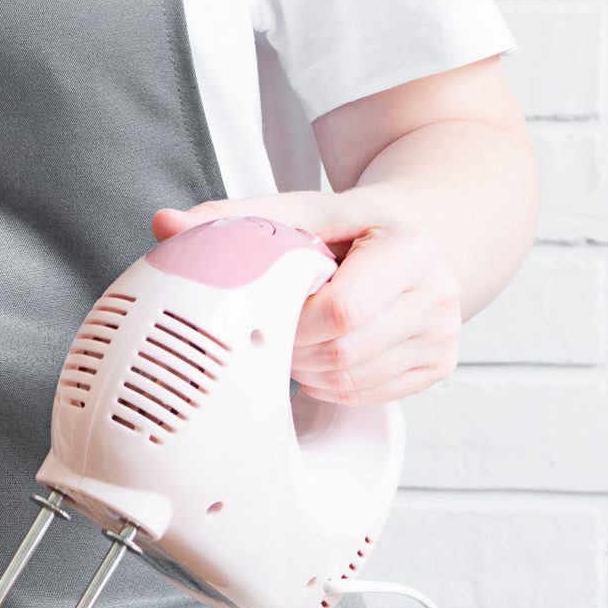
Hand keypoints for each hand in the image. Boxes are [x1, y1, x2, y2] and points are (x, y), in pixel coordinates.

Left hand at [152, 191, 463, 403]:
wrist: (414, 237)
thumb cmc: (351, 229)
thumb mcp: (303, 212)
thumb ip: (236, 217)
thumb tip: (164, 223)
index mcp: (409, 247)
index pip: (340, 312)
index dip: (291, 321)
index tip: (273, 305)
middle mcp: (438, 292)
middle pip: (342, 352)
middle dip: (295, 348)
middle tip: (279, 325)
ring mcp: (443, 333)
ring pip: (351, 379)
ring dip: (308, 369)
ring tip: (301, 336)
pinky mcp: (440, 365)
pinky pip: (368, 395)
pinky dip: (332, 383)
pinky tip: (325, 353)